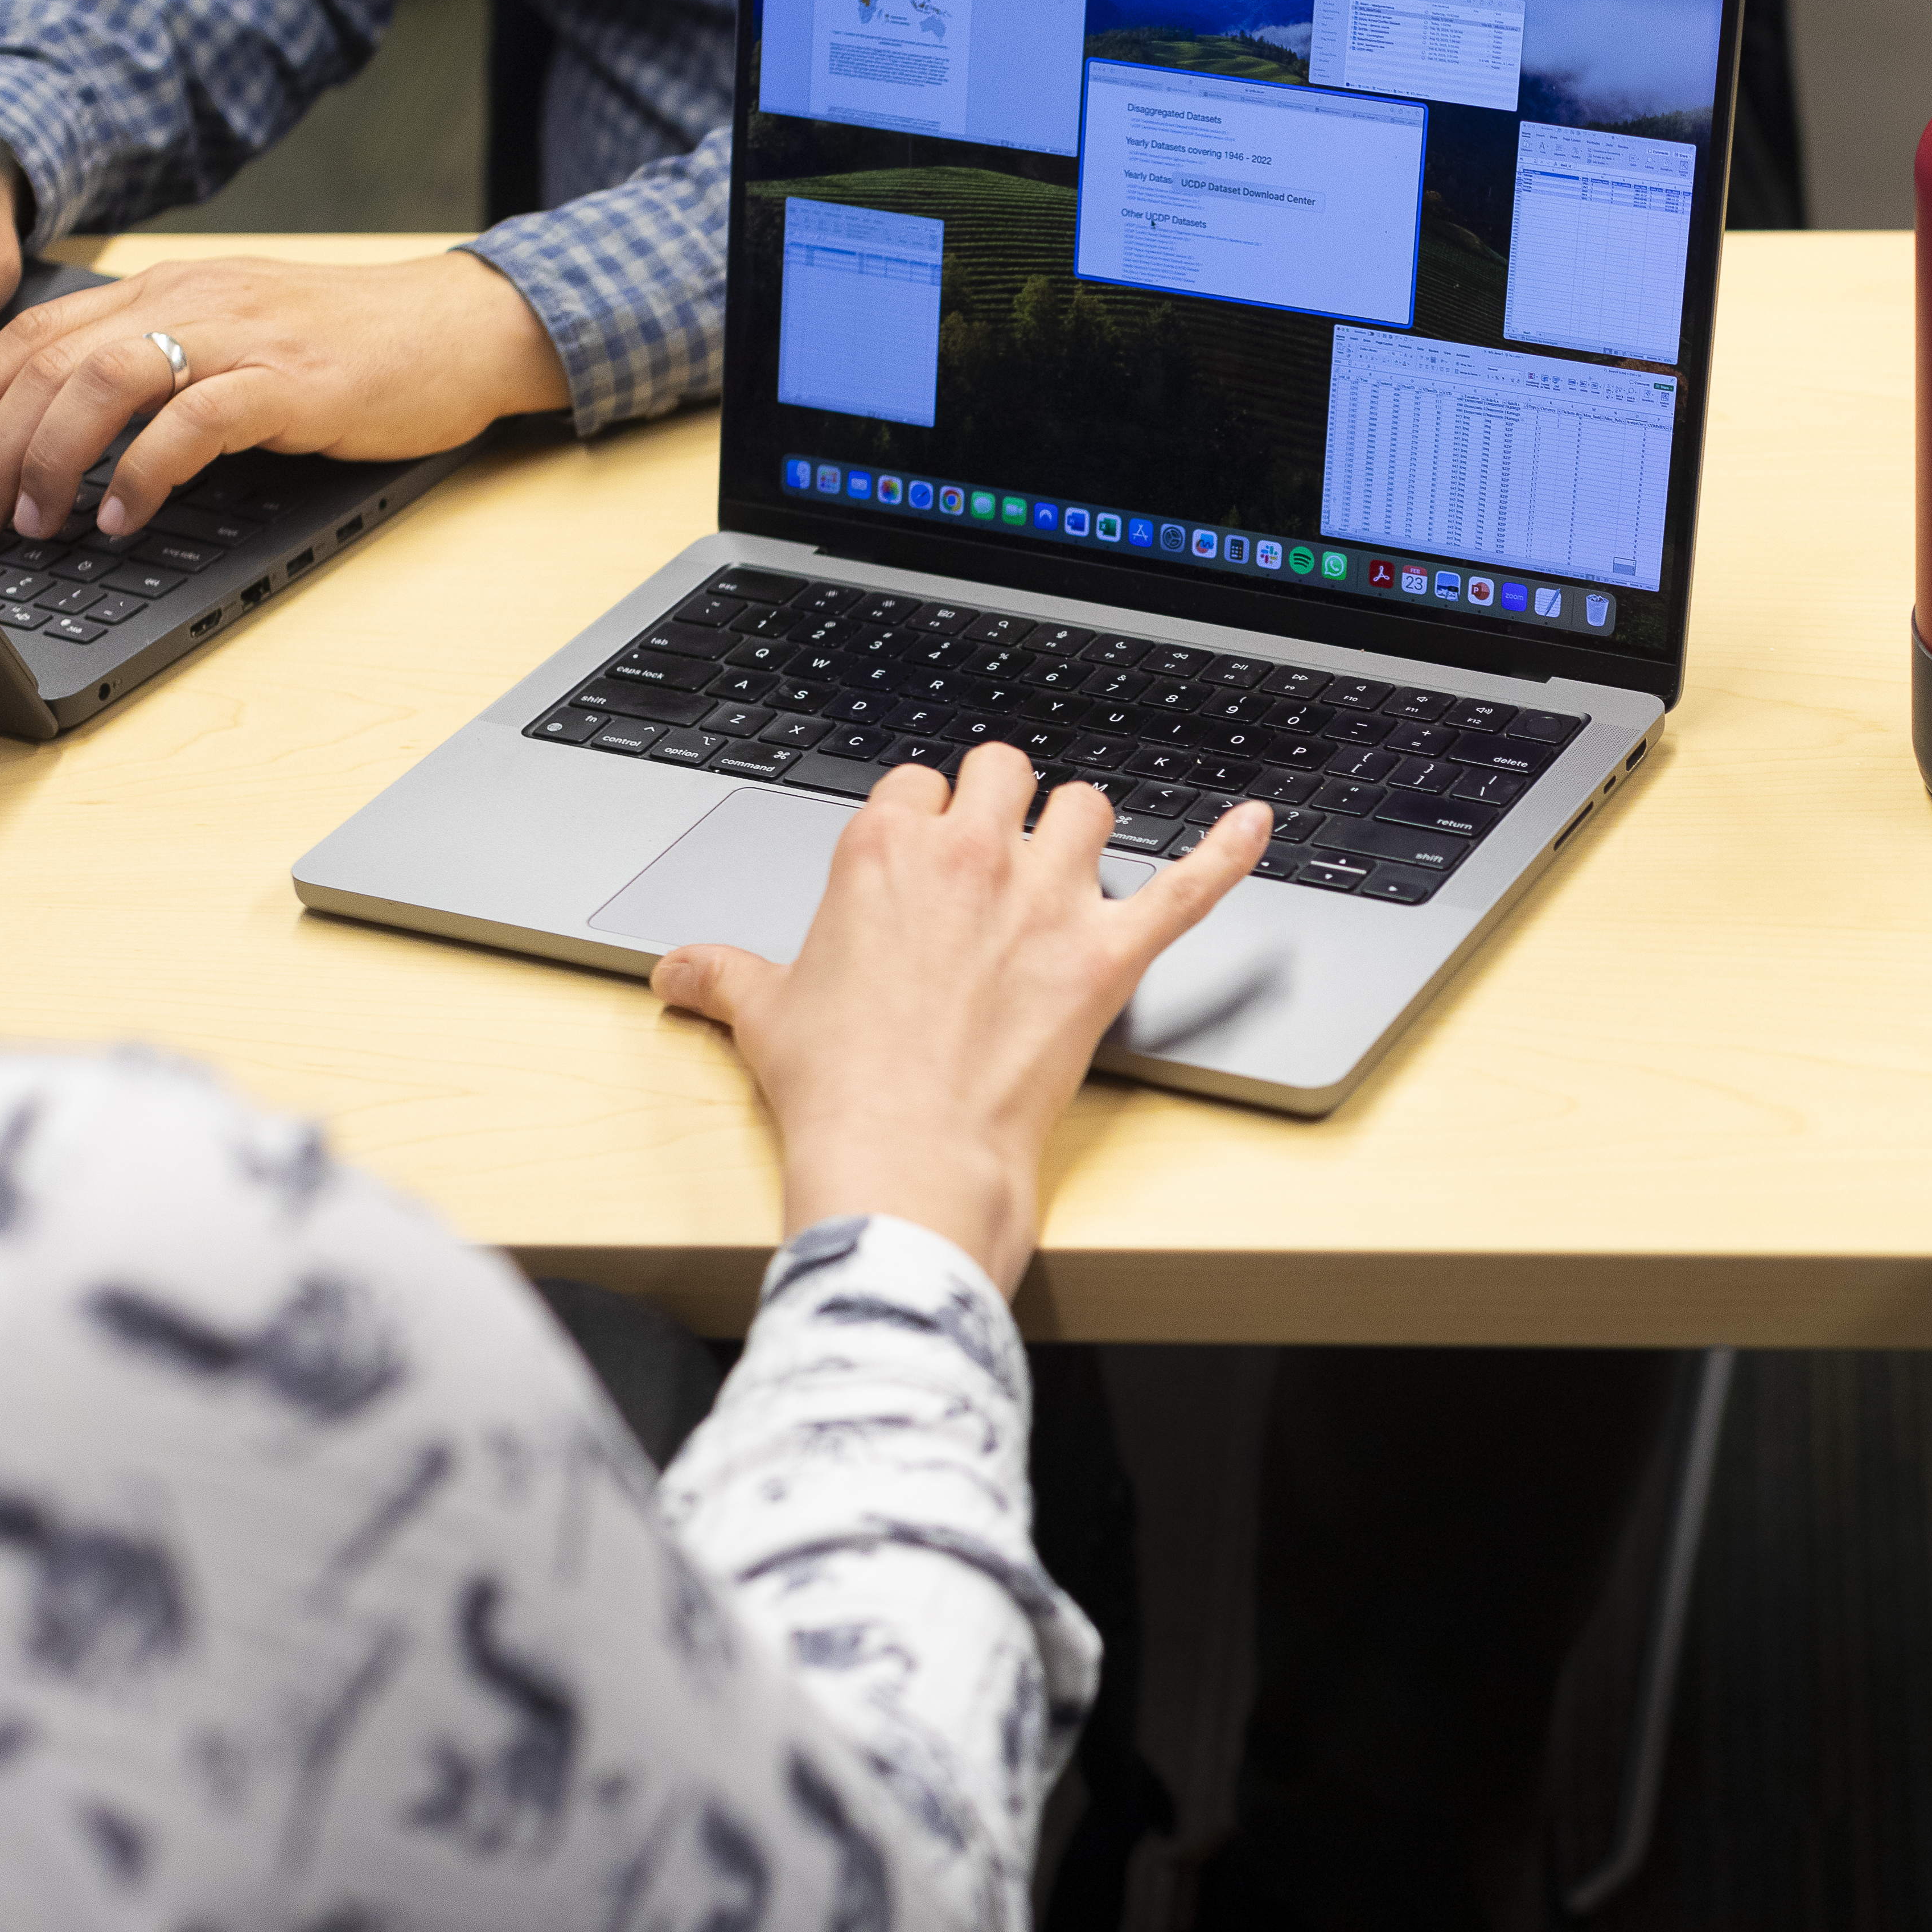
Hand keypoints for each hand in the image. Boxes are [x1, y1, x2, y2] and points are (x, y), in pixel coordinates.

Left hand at [0, 250, 569, 549]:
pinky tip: (123, 518)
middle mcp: (191, 302)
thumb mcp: (244, 334)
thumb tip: (88, 420)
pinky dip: (142, 476)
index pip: (37, 331)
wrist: (463, 327)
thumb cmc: (360, 345)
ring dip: (50, 462)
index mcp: (171, 290)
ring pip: (101, 385)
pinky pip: (189, 426)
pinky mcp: (290, 384)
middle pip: (51, 363)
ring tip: (37, 522)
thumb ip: (170, 357)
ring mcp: (240, 339)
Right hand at [650, 750, 1272, 1291]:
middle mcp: (971, 855)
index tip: (920, 859)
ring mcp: (1047, 901)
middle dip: (1001, 803)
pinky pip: (1187, 888)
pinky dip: (1227, 853)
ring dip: (1079, 828)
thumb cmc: (837, 1089)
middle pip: (1005, 773)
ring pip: (1086, 809)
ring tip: (1069, 864)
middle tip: (992, 852)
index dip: (922, 821)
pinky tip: (1258, 824)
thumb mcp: (762, 1015)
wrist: (903, 1158)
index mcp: (885, 849)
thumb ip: (720, 975)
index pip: (917, 786)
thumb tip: (674, 971)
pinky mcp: (1107, 957)